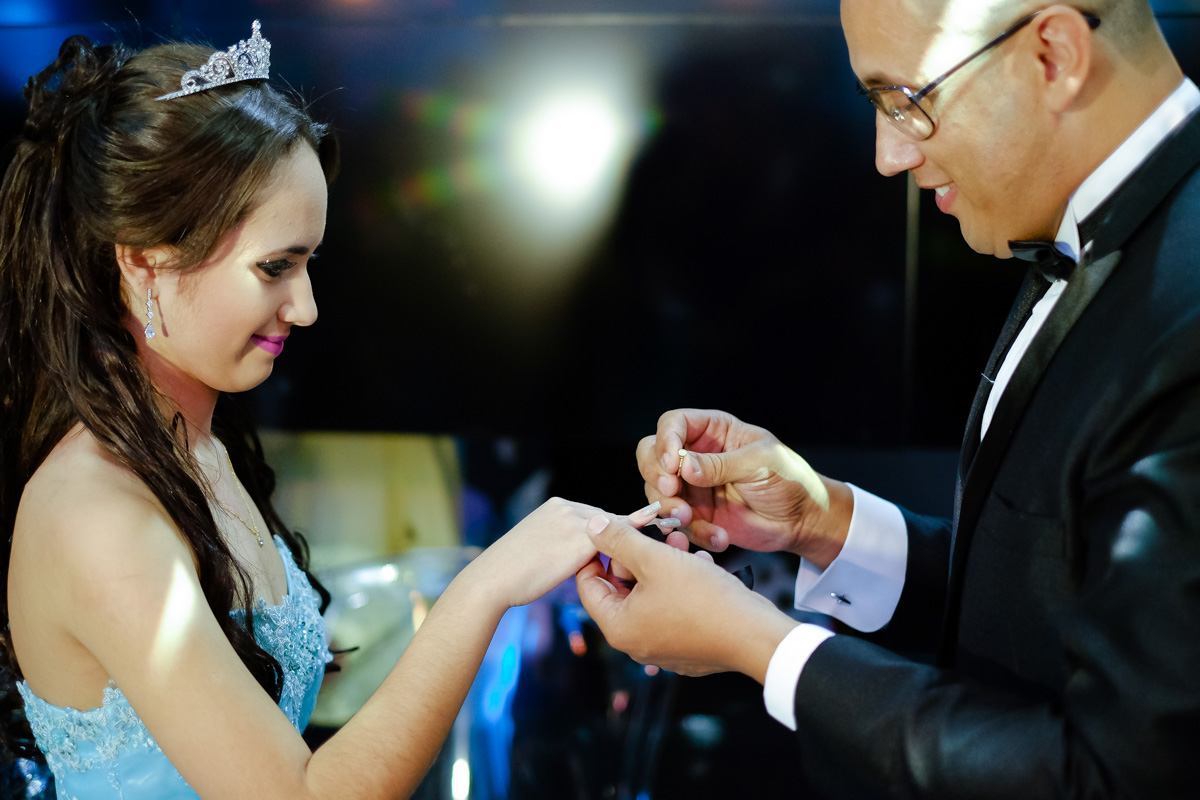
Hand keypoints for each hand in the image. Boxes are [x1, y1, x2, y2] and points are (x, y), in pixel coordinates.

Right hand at [470, 498, 665, 609]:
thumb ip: (562, 545)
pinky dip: (635, 543)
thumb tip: (585, 558)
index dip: (616, 530)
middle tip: (661, 534)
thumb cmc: (512, 575)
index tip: (639, 533)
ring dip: (637, 535)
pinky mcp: (578, 538)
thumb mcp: (538, 549)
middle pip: (608, 519)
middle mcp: (565, 507)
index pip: (595, 517)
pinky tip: (655, 546)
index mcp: (555, 507)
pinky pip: (614, 540)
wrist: (491, 580)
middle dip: (629, 532)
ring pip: (615, 528)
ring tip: (666, 536)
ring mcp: (572, 520)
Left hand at [576, 516, 797, 679]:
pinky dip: (680, 585)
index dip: (597, 552)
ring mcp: (662, 648)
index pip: (589, 584)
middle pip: (622, 589)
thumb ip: (619, 540)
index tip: (613, 531)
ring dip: (662, 565)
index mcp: (618, 627)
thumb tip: (593, 527)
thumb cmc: (703, 598)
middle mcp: (636, 644)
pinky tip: (700, 566)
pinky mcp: (687, 648)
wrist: (755, 635)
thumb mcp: (656, 559)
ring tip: (682, 544)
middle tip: (656, 532)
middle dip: (638, 555)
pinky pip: (672, 609)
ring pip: (650, 595)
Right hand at [637, 408, 852, 568]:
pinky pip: (677, 523)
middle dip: (656, 474)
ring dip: (669, 507)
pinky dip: (693, 533)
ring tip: (692, 519)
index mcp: (712, 431)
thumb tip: (684, 467)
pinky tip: (718, 538)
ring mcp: (692, 487)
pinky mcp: (695, 516)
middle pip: (651, 455)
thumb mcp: (759, 463)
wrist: (803, 520)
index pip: (672, 424)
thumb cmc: (788, 479)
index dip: (665, 440)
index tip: (671, 464)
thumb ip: (720, 464)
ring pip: (657, 492)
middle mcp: (695, 456)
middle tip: (670, 492)